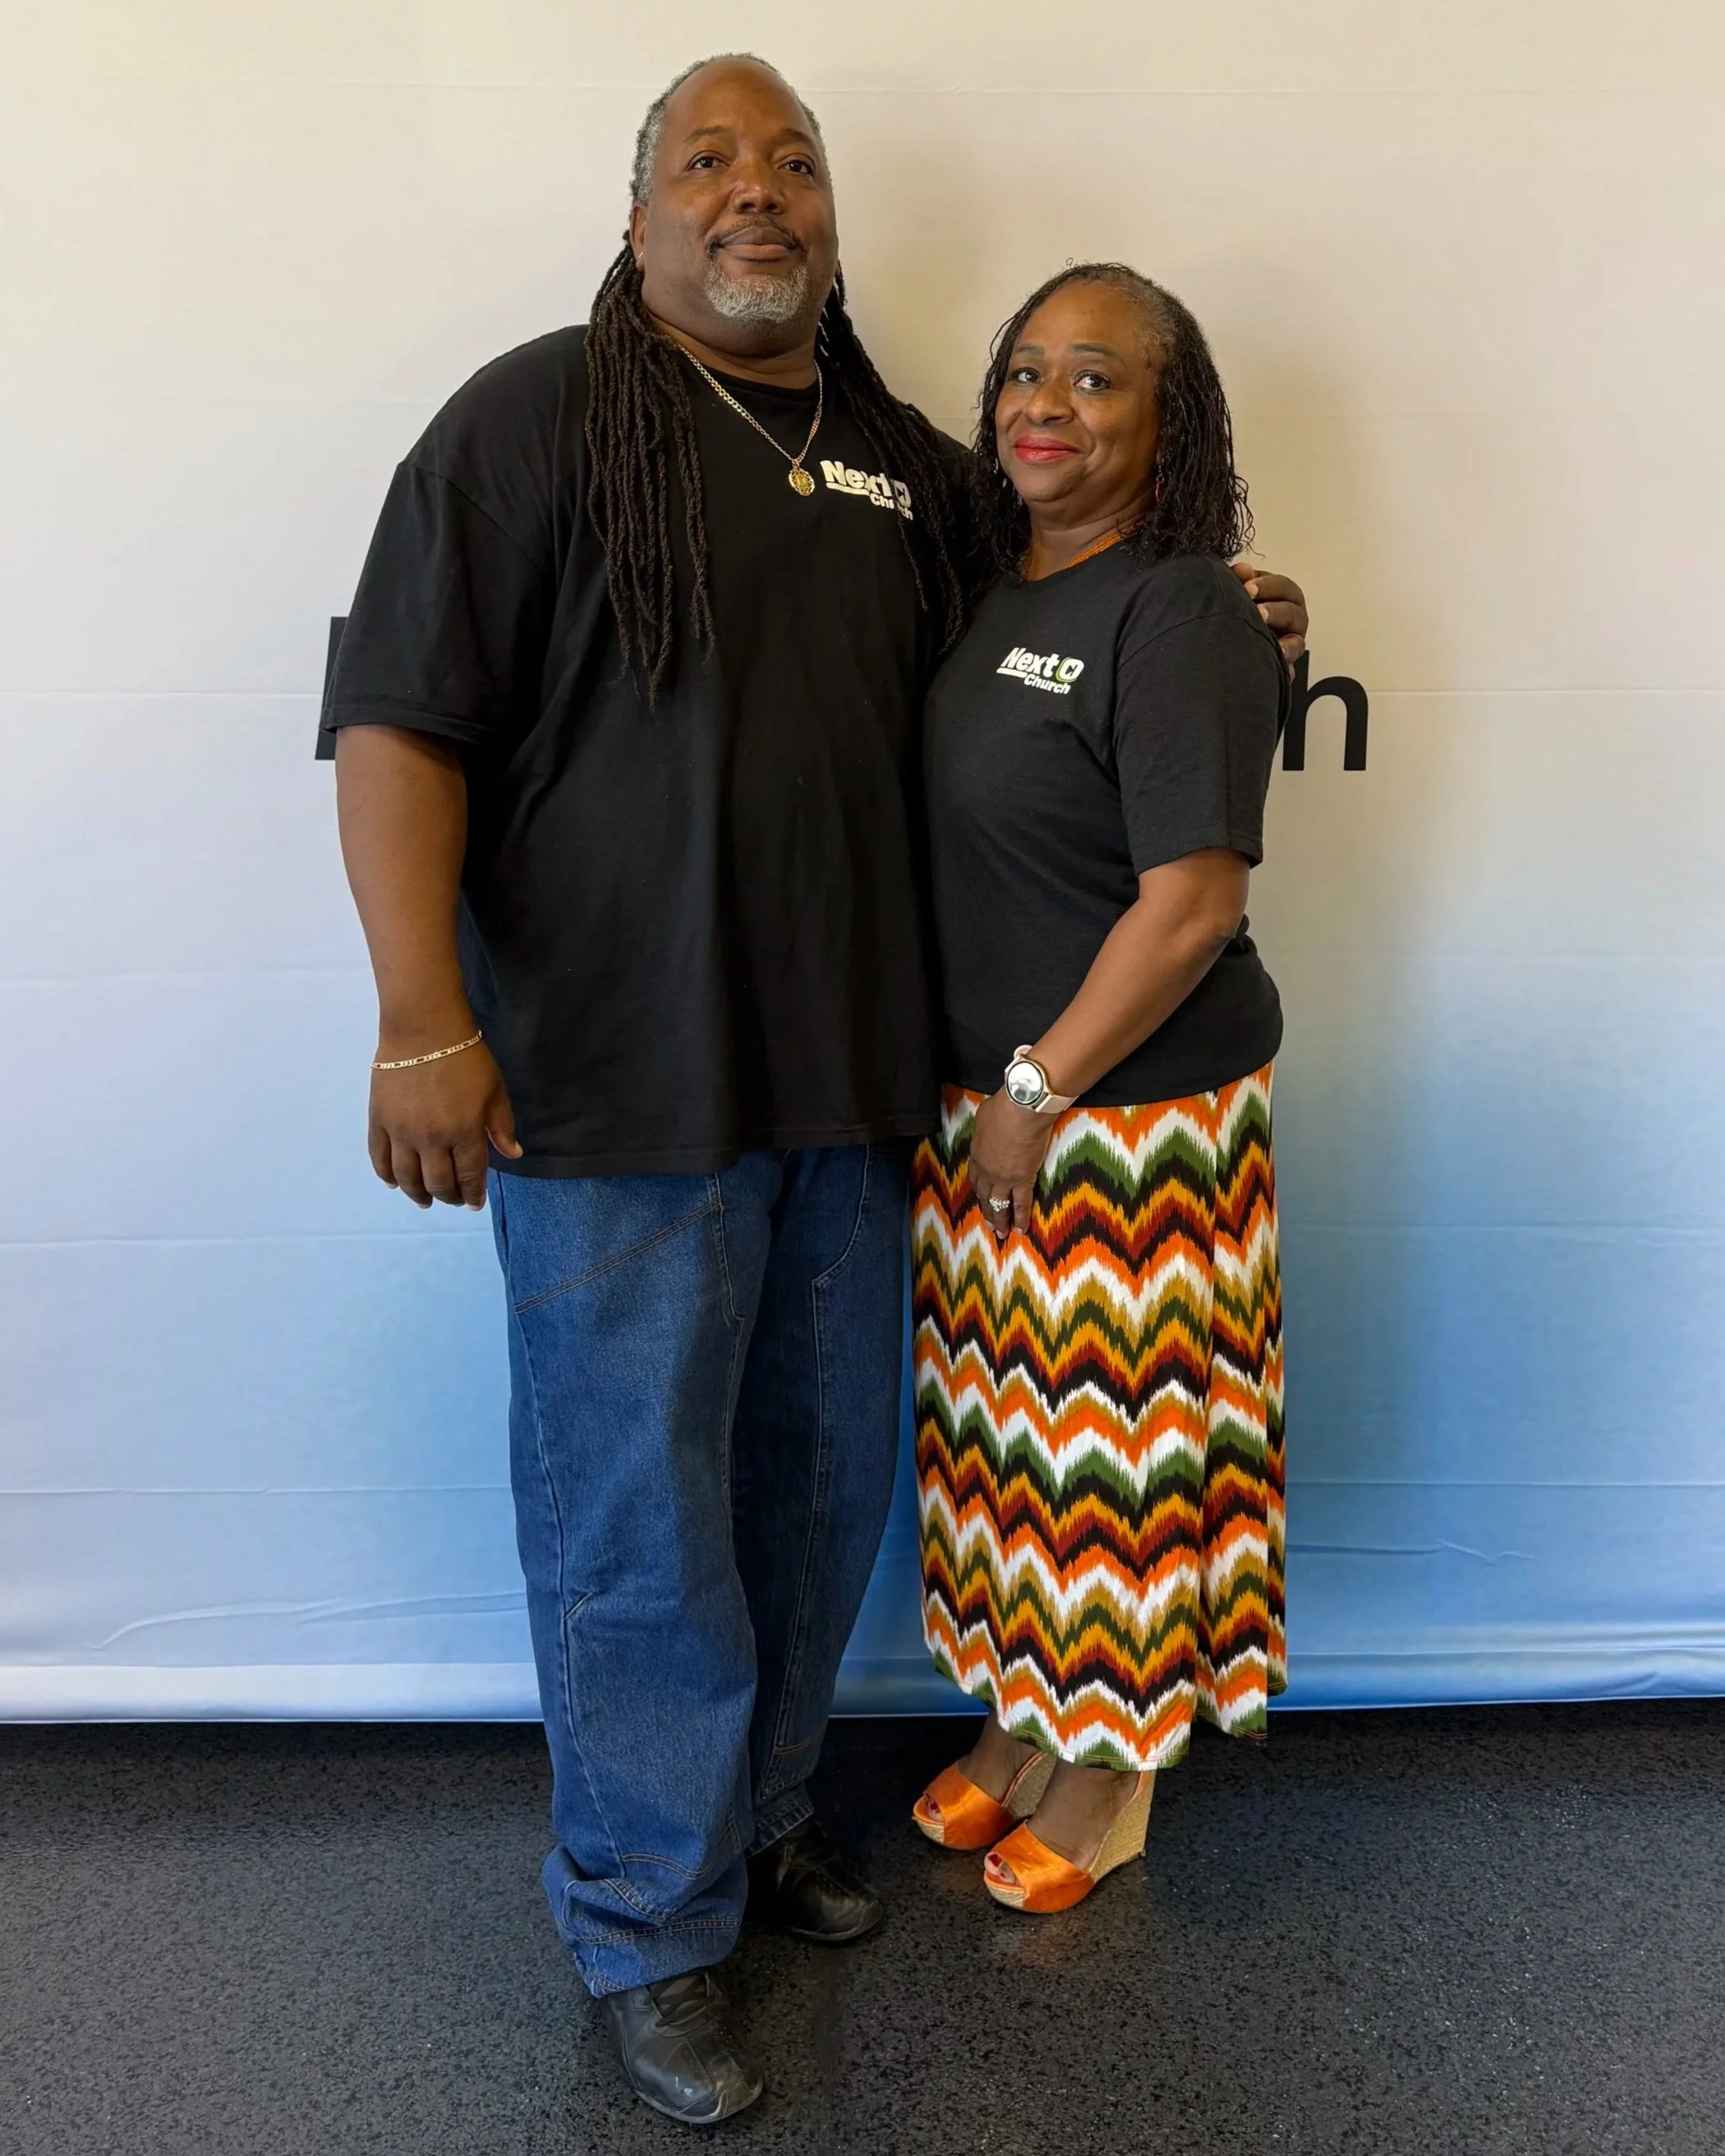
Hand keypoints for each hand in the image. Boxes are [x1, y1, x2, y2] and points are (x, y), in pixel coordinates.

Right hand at [367, 1038, 521, 1208]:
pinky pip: (379, 1158)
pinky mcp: (379, 1121)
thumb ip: (502, 1126)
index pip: (470, 1176)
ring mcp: (402, 1132)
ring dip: (417, 1194)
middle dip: (448, 1197)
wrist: (423, 1030)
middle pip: (438, 1183)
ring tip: (424, 1200)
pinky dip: (386, 1176)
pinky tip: (394, 1183)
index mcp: (465, 1132)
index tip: (474, 1203)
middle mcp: (432, 1139)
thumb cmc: (466, 1058)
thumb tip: (513, 1155)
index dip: (473, 1195)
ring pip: (407, 1177)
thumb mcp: (495, 1090)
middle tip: (452, 1199)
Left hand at [968, 1090, 1054, 1239]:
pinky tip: (1021, 1230)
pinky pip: (1021, 1203)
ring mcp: (1004, 1178)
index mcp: (977, 1155)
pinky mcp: (1023, 1179)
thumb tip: (989, 1128)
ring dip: (1000, 1220)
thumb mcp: (983, 1117)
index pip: (975, 1177)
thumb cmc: (1002, 1108)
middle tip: (989, 1225)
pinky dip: (1021, 1218)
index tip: (981, 1198)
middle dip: (987, 1210)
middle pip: (984, 1194)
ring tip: (1002, 1233)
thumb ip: (985, 1129)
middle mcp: (987, 1171)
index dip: (978, 1189)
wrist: (1021, 1110)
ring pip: (999, 1203)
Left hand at [1231, 561, 1307, 668]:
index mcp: (1283, 596)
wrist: (1232, 646)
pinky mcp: (1286, 663)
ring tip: (1267, 636)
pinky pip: (1288, 664)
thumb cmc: (1242, 612)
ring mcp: (1292, 641)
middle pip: (1291, 611)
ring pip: (1296, 640)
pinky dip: (1284, 661)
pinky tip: (1275, 659)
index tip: (1247, 588)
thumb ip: (1240, 579)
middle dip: (1274, 610)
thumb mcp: (1241, 593)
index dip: (1266, 586)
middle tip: (1257, 612)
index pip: (1281, 586)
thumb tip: (1242, 568)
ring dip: (1282, 640)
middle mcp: (1293, 617)